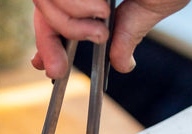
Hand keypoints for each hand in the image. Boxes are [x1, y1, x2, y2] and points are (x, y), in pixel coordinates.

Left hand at [32, 0, 189, 77]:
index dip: (47, 39)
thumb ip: (128, 36)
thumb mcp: (147, 11)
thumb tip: (124, 65)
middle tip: (58, 68)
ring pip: (46, 0)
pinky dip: (76, 7)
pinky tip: (102, 7)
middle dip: (48, 42)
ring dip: (72, 22)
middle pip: (44, 6)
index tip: (46, 65)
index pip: (56, 12)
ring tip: (103, 17)